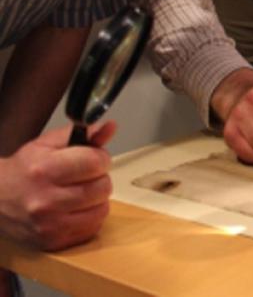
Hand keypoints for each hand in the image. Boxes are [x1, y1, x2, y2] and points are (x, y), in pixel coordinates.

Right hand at [0, 121, 115, 250]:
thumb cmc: (25, 169)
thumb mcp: (49, 143)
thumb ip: (83, 133)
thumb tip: (110, 127)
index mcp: (45, 169)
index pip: (95, 163)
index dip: (100, 157)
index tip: (93, 157)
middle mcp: (46, 200)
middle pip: (102, 187)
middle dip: (99, 177)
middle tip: (85, 175)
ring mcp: (50, 225)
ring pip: (102, 209)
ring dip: (97, 198)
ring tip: (81, 191)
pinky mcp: (54, 242)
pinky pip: (93, 228)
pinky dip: (91, 216)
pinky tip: (77, 208)